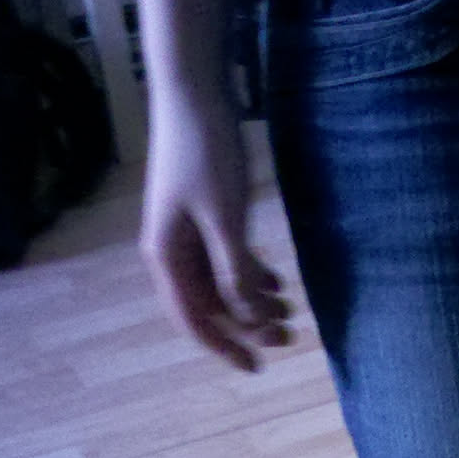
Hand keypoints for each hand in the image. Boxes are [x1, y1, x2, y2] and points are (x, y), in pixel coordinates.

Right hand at [140, 92, 292, 370]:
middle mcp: (172, 251)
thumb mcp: (225, 216)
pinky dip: (251, 273)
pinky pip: (226, 259)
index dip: (225, 347)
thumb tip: (247, 316)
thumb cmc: (205, 150)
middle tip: (291, 337)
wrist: (193, 90)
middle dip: (250, 325)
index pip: (194, 320)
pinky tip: (278, 279)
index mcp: (166, 257)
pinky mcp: (203, 215)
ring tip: (292, 309)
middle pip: (211, 306)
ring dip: (255, 300)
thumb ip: (234, 270)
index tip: (256, 367)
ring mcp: (187, 233)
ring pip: (222, 284)